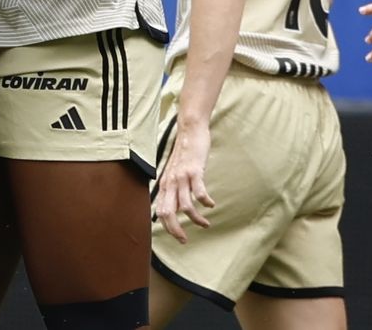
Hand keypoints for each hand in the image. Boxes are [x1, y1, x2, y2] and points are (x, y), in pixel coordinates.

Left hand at [153, 119, 214, 243]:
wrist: (190, 131)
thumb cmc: (184, 153)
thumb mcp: (174, 172)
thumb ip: (172, 187)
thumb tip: (173, 205)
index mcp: (164, 184)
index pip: (160, 211)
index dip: (167, 227)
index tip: (177, 236)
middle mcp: (170, 182)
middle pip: (168, 213)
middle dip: (175, 230)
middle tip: (185, 240)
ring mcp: (182, 177)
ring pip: (185, 206)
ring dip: (195, 219)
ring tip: (205, 224)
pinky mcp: (194, 171)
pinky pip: (199, 192)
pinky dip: (205, 202)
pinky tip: (211, 205)